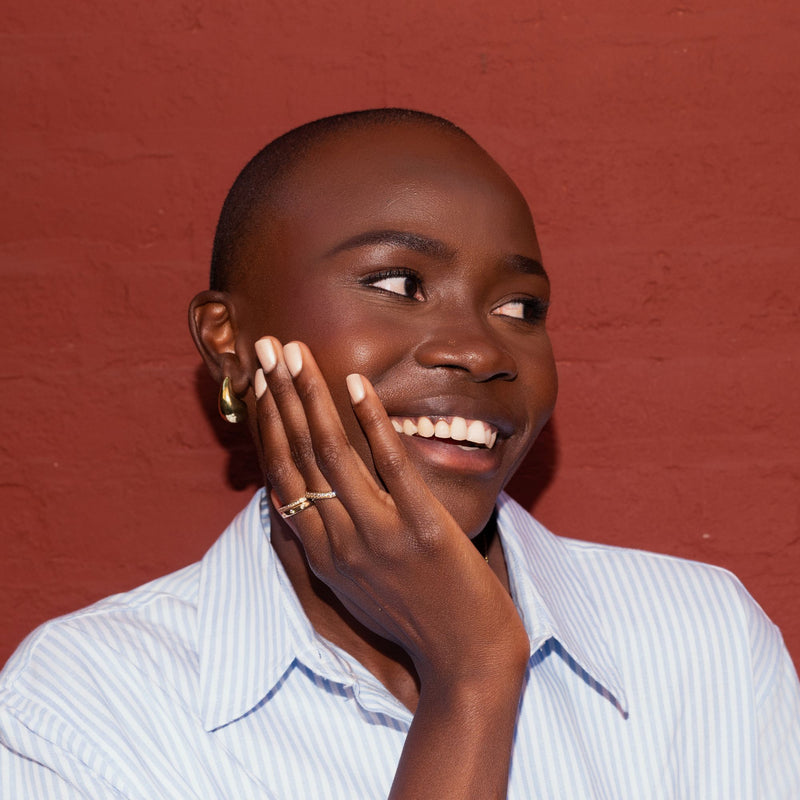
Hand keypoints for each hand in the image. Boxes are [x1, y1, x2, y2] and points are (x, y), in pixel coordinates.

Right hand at [252, 336, 527, 686]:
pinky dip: (371, 421)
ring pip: (333, 454)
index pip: (281, 475)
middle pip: (299, 455)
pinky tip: (357, 384)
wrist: (465, 662)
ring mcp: (380, 536)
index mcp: (321, 553)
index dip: (267, 425)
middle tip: (267, 348)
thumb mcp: (354, 585)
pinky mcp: (422, 530)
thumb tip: (299, 498)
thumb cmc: (412, 617)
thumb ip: (326, 540)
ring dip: (311, 397)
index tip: (260, 383)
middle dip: (280, 396)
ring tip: (297, 354)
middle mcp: (339, 542)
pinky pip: (391, 466)